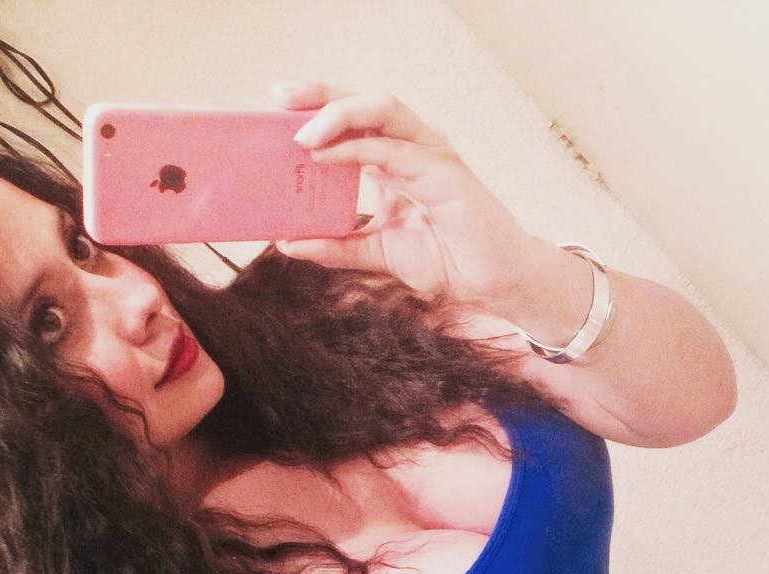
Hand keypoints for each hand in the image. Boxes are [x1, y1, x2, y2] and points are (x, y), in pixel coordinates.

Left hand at [270, 80, 538, 306]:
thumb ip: (337, 247)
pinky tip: (325, 156)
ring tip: (301, 134)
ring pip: (380, 110)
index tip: (276, 114)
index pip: (352, 122)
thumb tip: (288, 243)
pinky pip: (392, 149)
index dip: (316, 111)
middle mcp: (410, 148)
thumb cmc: (447, 261)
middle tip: (280, 98)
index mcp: (394, 161)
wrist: (491, 283)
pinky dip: (356, 149)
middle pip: (362, 103)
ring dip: (336, 114)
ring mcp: (428, 155)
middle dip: (320, 94)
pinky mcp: (442, 171)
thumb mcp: (378, 255)